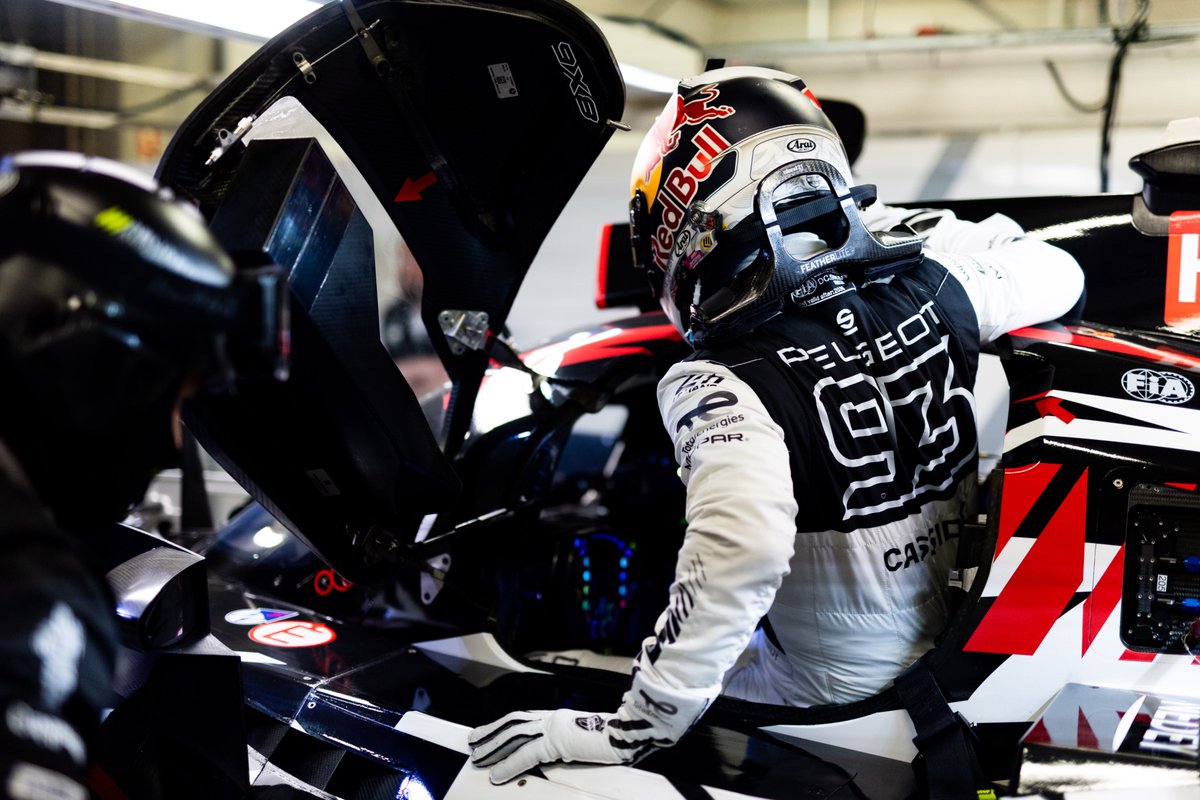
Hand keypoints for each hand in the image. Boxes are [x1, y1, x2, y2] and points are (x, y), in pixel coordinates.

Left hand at [468, 709, 632, 783]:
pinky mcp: (557, 741)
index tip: (489, 731)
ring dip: (493, 748)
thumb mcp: (584, 741)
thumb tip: (552, 758)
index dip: (503, 725)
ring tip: (478, 757)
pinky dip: (509, 764)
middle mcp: (552, 718)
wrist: (630, 730)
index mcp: (558, 717)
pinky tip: (497, 773)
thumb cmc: (615, 737)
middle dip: (491, 733)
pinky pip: (526, 755)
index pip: (523, 720)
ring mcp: (553, 728)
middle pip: (513, 724)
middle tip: (473, 741)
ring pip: (514, 737)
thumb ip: (565, 746)